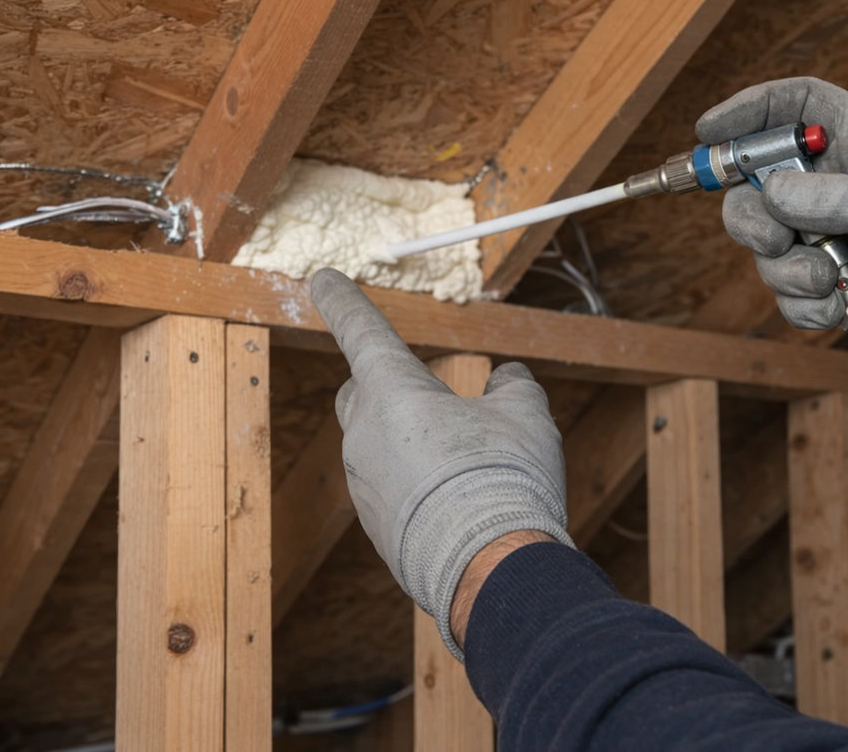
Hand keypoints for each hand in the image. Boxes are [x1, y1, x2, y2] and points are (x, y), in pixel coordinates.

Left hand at [310, 269, 572, 659]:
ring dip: (408, 440)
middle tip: (431, 394)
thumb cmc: (504, 477)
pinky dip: (415, 483)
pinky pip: (389, 487)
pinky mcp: (375, 527)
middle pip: (360, 392)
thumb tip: (506, 379)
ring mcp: (364, 484)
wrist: (490, 570)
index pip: (361, 330)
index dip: (343, 300)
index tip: (322, 278)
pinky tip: (458, 500)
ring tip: (465, 461)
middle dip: (385, 385)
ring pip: (375, 443)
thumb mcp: (525, 416)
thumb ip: (512, 387)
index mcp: (393, 391)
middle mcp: (364, 434)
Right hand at [700, 77, 847, 361]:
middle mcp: (837, 186)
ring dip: (789, 270)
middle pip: (758, 186)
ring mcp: (832, 236)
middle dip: (754, 216)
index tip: (708, 128)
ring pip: (767, 248)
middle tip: (774, 238)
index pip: (794, 108)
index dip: (749, 109)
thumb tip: (770, 192)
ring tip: (834, 280)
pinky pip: (789, 293)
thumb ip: (832, 196)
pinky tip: (839, 306)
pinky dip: (805, 306)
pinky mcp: (834, 283)